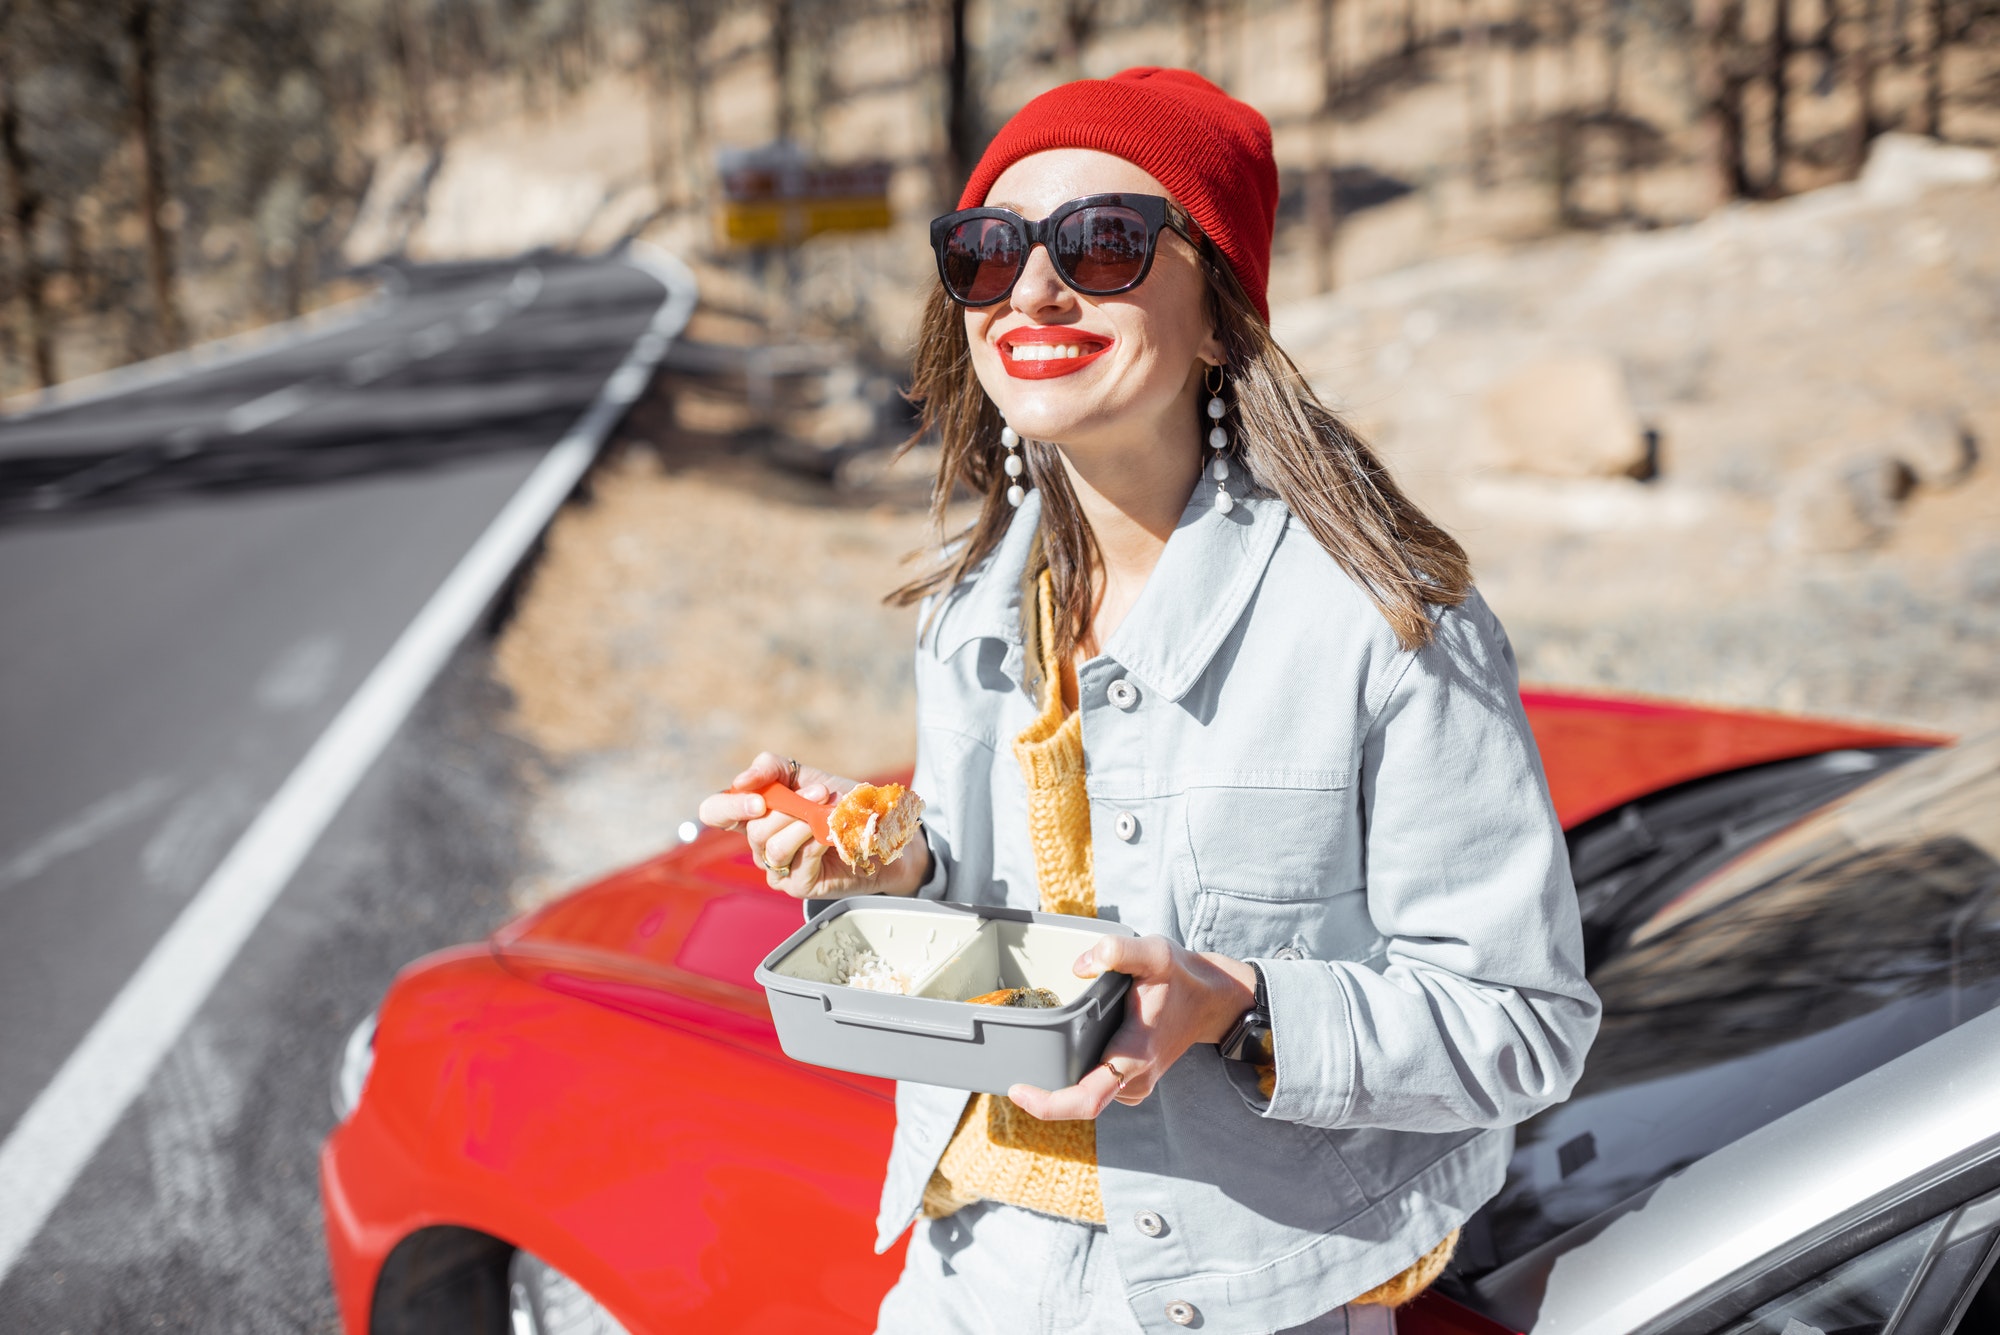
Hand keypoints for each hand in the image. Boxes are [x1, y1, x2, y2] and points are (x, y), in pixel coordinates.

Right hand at [695, 751, 928, 900]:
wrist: (879, 829)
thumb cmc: (840, 802)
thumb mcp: (806, 775)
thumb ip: (772, 768)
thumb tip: (743, 780)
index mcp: (754, 813)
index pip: (714, 812)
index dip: (729, 806)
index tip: (758, 800)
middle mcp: (760, 842)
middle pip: (753, 829)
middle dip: (789, 808)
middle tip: (821, 793)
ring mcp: (778, 867)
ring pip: (773, 848)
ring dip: (804, 824)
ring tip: (830, 812)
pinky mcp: (799, 884)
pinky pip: (798, 863)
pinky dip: (817, 842)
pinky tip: (832, 834)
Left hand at [1006, 935, 1258, 1119]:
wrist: (1214, 1000)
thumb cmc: (1183, 979)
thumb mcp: (1154, 953)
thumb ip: (1117, 952)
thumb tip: (1080, 966)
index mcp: (1133, 1054)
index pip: (1086, 1099)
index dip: (1048, 1104)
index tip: (1019, 1091)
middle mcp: (1133, 1078)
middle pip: (1079, 1100)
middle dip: (1044, 1091)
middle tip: (1013, 1069)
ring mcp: (1134, 1083)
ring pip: (1087, 1095)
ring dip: (1059, 1083)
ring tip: (1033, 1058)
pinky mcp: (1133, 1080)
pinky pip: (1096, 1088)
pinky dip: (1075, 1078)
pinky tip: (1064, 1054)